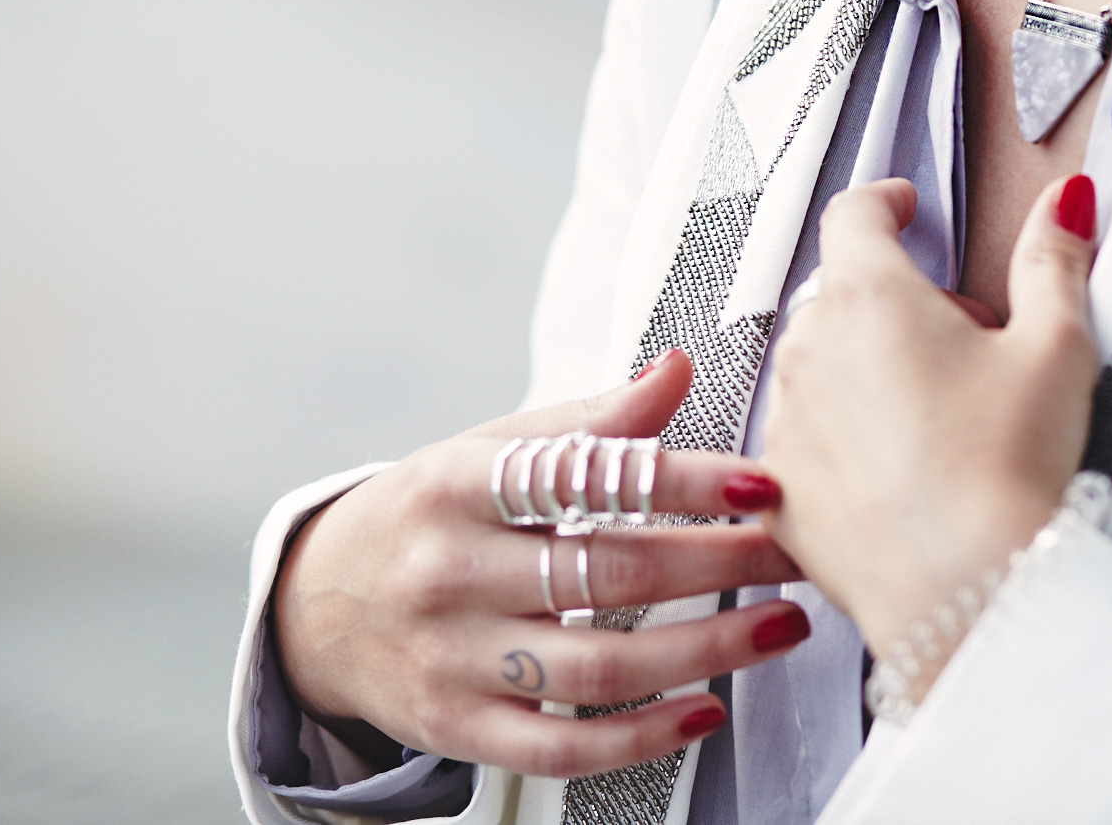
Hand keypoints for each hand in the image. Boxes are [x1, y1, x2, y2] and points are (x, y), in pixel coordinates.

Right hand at [273, 350, 807, 779]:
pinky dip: (642, 736)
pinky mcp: (459, 727)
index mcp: (457, 485)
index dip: (680, 479)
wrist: (314, 608)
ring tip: (780, 626)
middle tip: (796, 552)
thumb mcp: (486, 451)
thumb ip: (587, 423)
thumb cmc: (426, 516)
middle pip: (606, 571)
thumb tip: (675, 367)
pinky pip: (561, 745)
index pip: (583, 475)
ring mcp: (451, 658)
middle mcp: (448, 572)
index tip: (760, 482)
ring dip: (706, 650)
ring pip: (597, 666)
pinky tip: (705, 711)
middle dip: (721, 562)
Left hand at [759, 175, 1099, 667]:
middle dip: (897, 304)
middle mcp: (811, 352)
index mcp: (870, 298)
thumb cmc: (1004, 472)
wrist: (965, 589)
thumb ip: (1053, 260)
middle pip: (843, 294)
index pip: (855, 214)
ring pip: (819, 368)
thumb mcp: (1054, 348)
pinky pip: (803, 442)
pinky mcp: (780, 491)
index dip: (885, 201)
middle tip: (962, 345)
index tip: (902, 206)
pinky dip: (842, 442)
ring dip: (863, 372)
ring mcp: (786, 423)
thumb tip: (1064, 205)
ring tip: (938, 418)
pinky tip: (900, 471)